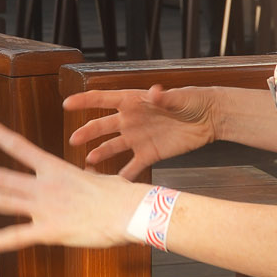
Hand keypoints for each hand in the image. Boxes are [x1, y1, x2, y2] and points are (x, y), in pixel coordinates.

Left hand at [0, 117, 139, 254]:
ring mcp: (44, 208)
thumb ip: (84, 180)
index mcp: (56, 169)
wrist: (130, 211)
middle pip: (4, 178)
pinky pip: (16, 237)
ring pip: (3, 201)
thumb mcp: (97, 179)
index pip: (21, 147)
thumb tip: (87, 178)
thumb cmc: (121, 196)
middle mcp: (44, 186)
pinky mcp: (49, 231)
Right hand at [66, 85, 216, 177]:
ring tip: (88, 162)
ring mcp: (139, 138)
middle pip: (102, 126)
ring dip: (100, 154)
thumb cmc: (193, 100)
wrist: (210, 118)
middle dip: (87, 132)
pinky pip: (132, 167)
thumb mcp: (179, 97)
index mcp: (134, 101)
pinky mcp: (150, 153)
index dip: (84, 100)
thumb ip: (164, 97)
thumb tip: (155, 91)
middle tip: (73, 140)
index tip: (67, 104)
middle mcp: (131, 119)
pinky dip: (122, 176)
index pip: (103, 99)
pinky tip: (112, 185)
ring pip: (113, 147)